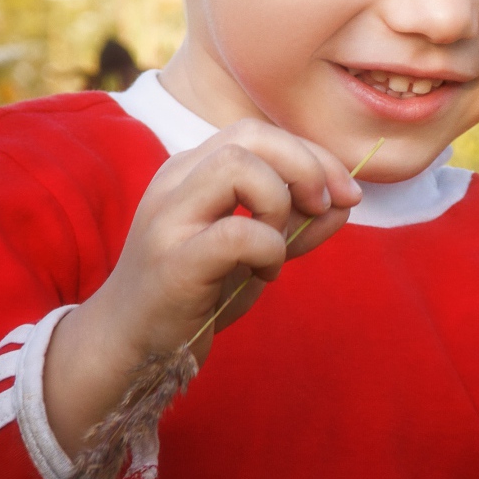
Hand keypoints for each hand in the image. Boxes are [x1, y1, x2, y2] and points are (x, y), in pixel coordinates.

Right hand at [44, 120, 362, 453]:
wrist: (131, 345)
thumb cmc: (194, 293)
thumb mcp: (254, 251)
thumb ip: (296, 224)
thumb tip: (347, 202)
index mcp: (191, 171)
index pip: (258, 133)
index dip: (311, 154)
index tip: (346, 193)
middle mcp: (175, 182)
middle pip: (250, 135)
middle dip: (305, 165)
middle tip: (324, 206)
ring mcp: (168, 218)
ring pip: (238, 168)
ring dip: (279, 203)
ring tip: (277, 245)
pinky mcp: (173, 262)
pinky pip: (237, 233)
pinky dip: (269, 249)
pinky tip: (263, 273)